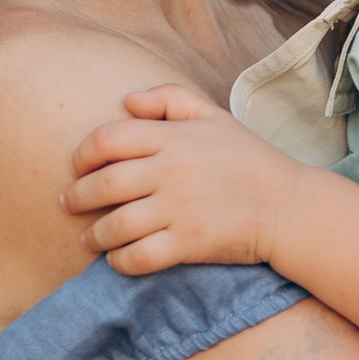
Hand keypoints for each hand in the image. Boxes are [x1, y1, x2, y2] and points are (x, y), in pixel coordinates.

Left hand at [65, 87, 284, 273]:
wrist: (290, 207)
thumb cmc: (250, 159)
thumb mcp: (214, 116)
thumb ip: (170, 98)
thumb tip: (127, 101)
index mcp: (174, 137)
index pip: (107, 140)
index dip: (82, 155)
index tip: (78, 168)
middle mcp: (171, 171)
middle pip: (103, 184)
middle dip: (77, 197)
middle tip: (68, 204)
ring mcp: (179, 210)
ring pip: (115, 225)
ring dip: (94, 235)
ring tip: (89, 239)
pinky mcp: (189, 244)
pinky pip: (138, 257)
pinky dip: (119, 261)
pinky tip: (117, 259)